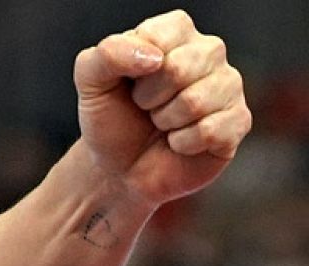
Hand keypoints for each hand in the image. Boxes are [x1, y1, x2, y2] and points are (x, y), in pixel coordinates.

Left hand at [75, 10, 250, 207]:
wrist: (118, 168)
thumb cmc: (111, 119)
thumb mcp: (91, 82)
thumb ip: (107, 55)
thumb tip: (154, 57)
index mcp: (175, 33)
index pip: (162, 35)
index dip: (134, 67)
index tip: (129, 82)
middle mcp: (209, 52)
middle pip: (180, 68)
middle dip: (149, 98)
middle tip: (146, 107)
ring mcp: (229, 86)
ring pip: (196, 102)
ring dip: (166, 122)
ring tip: (163, 123)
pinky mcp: (238, 121)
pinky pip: (211, 131)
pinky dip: (182, 143)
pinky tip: (179, 141)